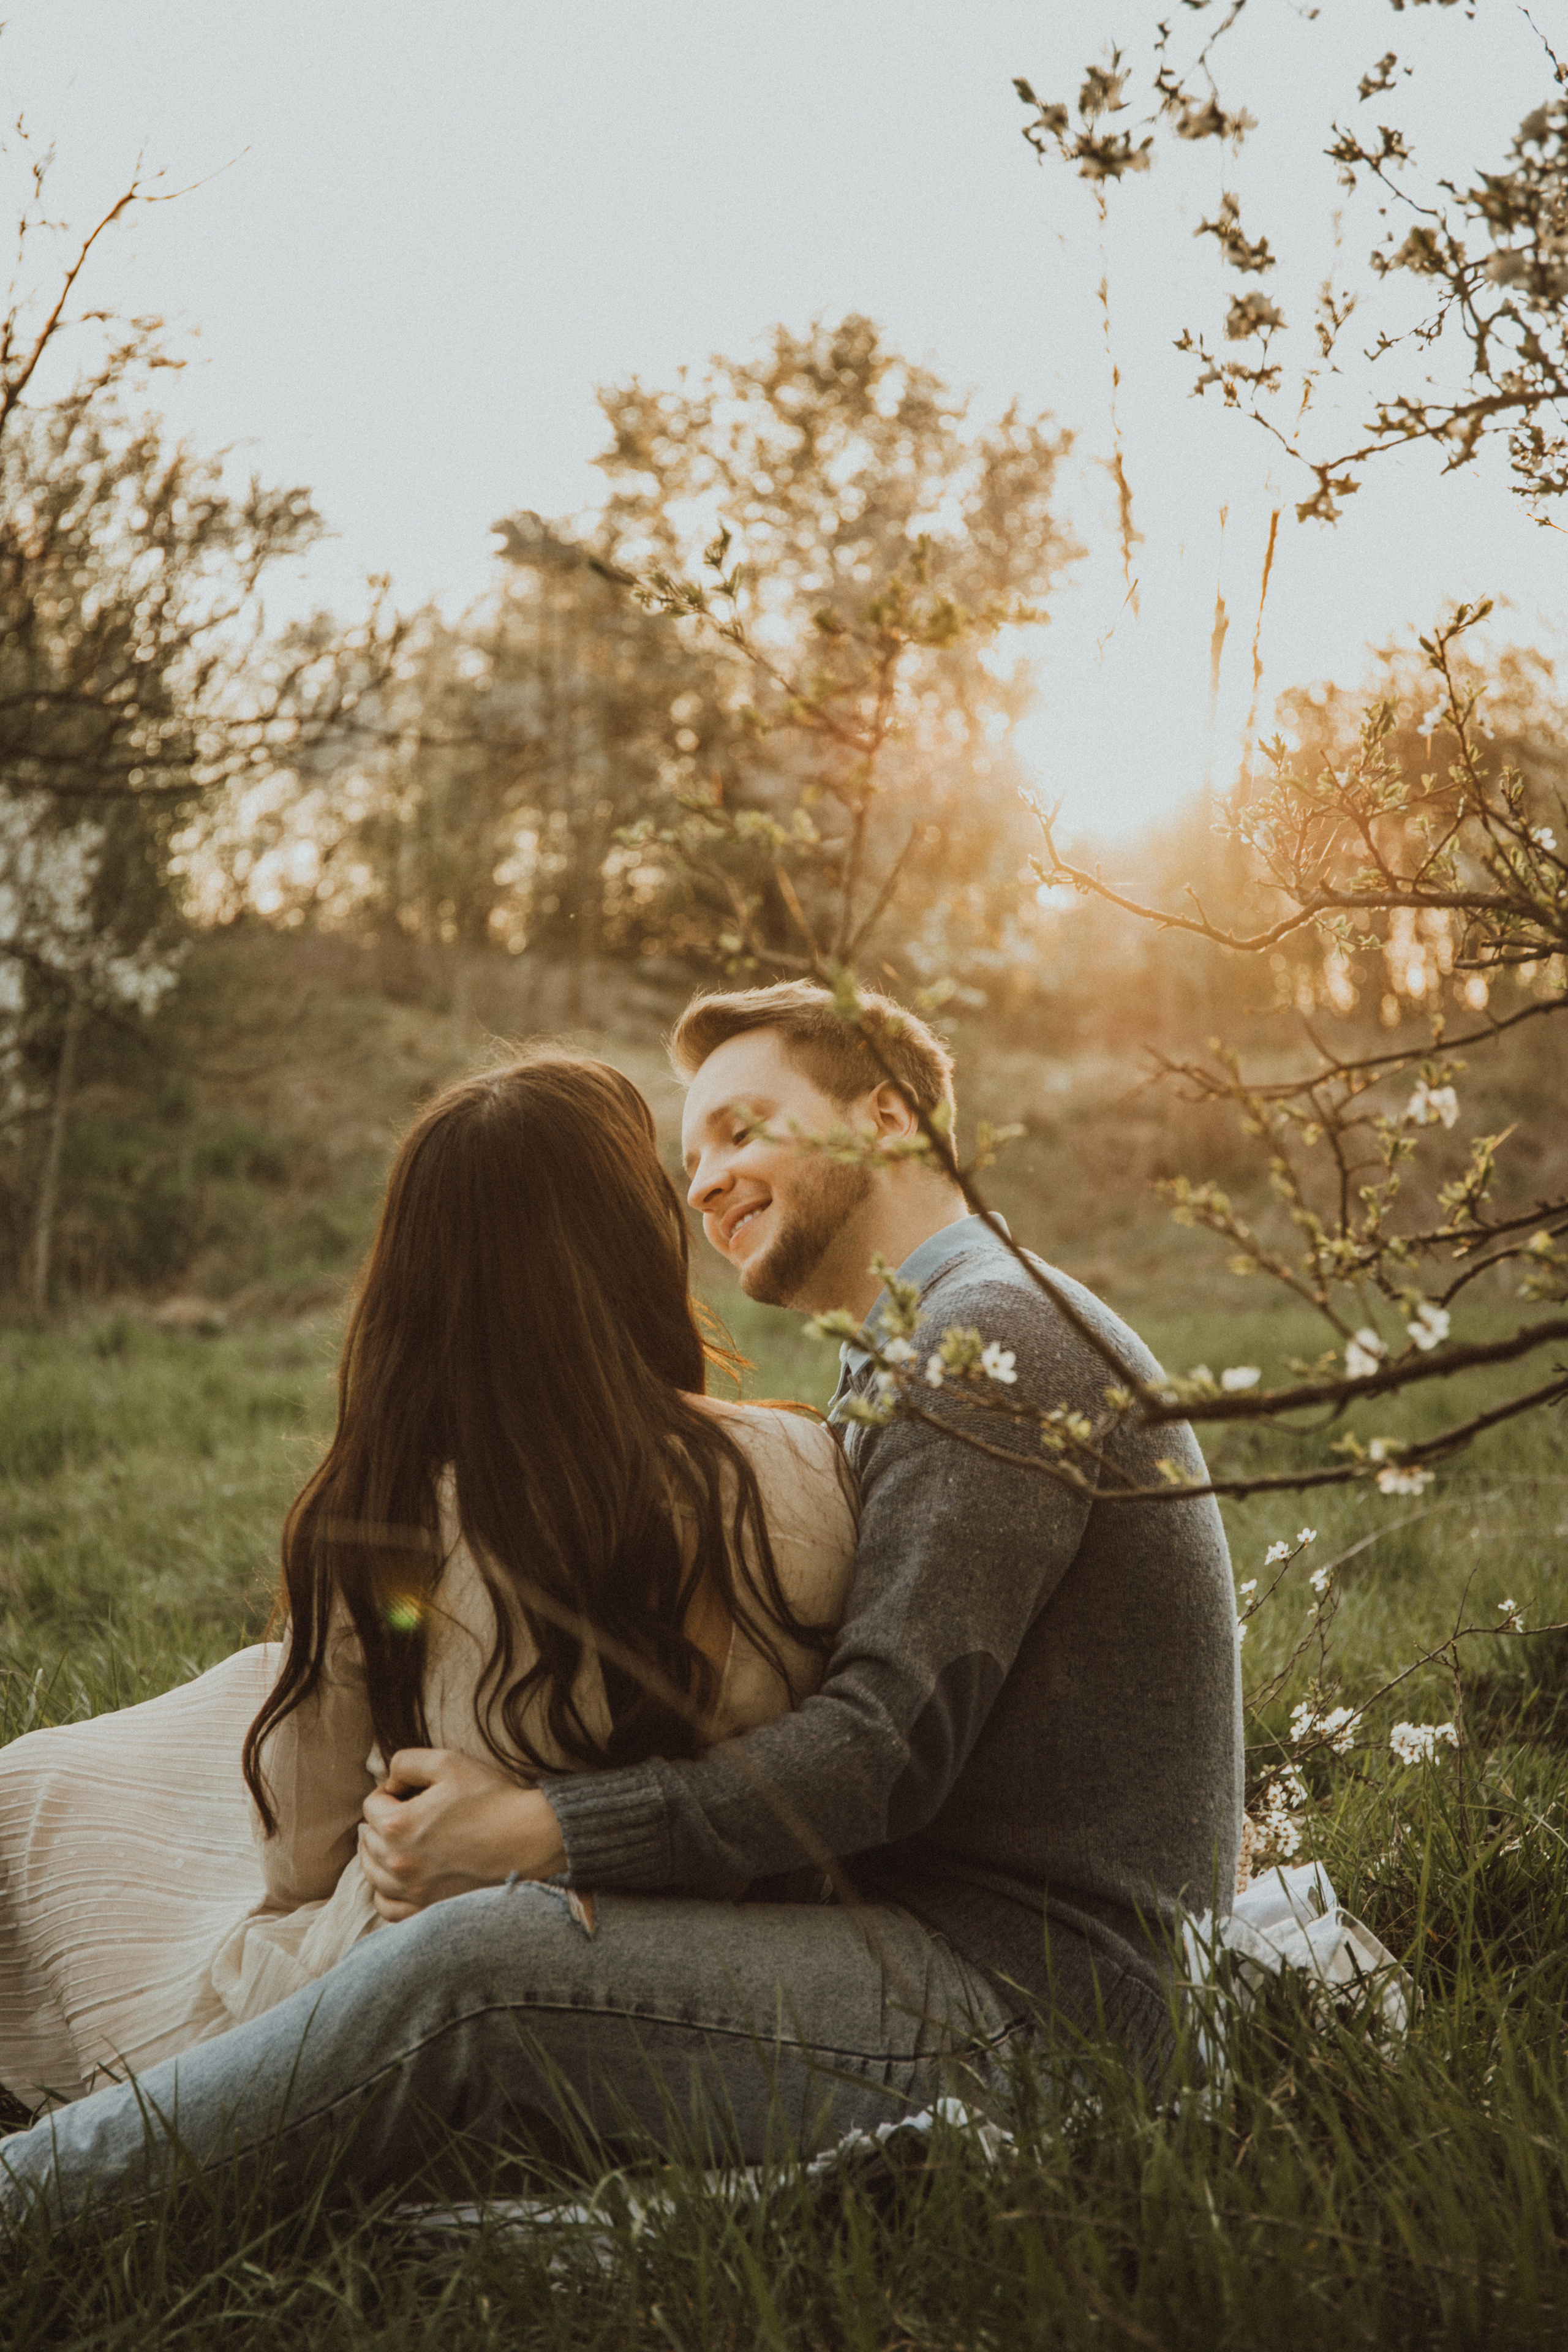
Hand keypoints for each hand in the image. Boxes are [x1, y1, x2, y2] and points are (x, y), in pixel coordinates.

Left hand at [357, 1748, 567, 1920]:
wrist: (529, 1838)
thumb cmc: (491, 1799)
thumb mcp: (449, 1762)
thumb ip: (406, 1762)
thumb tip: (390, 1779)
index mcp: (398, 1825)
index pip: (371, 1805)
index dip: (388, 1791)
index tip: (410, 1790)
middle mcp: (399, 1862)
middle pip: (368, 1839)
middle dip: (381, 1821)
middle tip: (408, 1812)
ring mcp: (413, 1889)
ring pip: (372, 1873)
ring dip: (377, 1853)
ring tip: (395, 1841)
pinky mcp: (427, 1907)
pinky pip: (388, 1906)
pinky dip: (385, 1890)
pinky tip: (397, 1876)